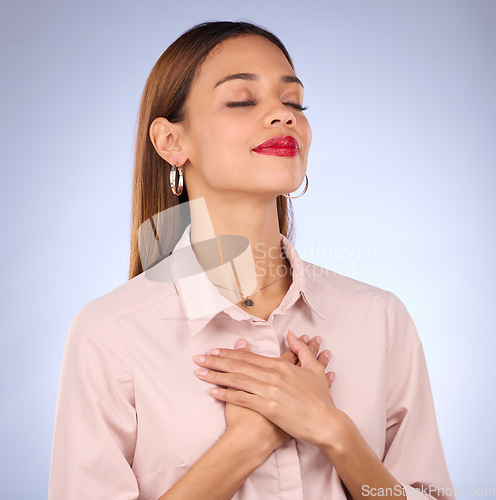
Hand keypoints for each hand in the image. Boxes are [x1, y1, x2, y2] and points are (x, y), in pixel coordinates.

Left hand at [193, 330, 336, 448]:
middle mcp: (273, 376)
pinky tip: (212, 392)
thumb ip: (302, 350)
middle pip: (239, 366)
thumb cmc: (321, 399)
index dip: (229, 353)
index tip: (214, 351)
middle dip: (216, 361)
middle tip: (199, 358)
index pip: (250, 357)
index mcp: (282, 366)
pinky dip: (225, 395)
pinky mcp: (269, 408)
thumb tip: (292, 334)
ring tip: (199, 373)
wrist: (327, 423)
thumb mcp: (314, 370)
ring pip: (237, 380)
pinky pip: (242, 399)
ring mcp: (270, 392)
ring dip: (216, 376)